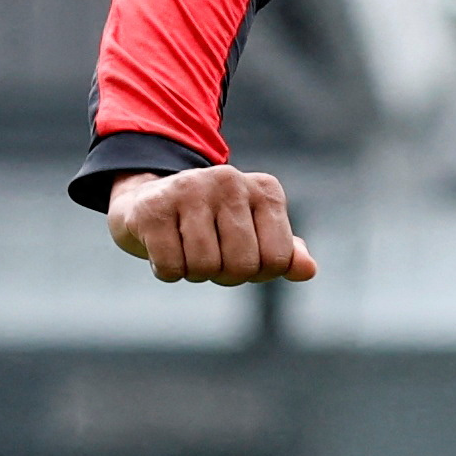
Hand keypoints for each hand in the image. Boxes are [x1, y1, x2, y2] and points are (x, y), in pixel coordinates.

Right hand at [105, 167, 316, 285]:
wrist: (147, 201)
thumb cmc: (212, 224)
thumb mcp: (255, 235)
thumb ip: (285, 253)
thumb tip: (308, 270)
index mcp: (265, 189)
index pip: (278, 260)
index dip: (258, 272)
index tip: (240, 255)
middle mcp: (230, 180)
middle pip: (242, 267)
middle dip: (225, 275)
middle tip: (210, 255)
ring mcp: (190, 189)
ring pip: (205, 267)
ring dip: (193, 272)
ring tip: (185, 248)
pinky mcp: (153, 206)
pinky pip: (171, 267)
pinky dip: (166, 271)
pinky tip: (162, 248)